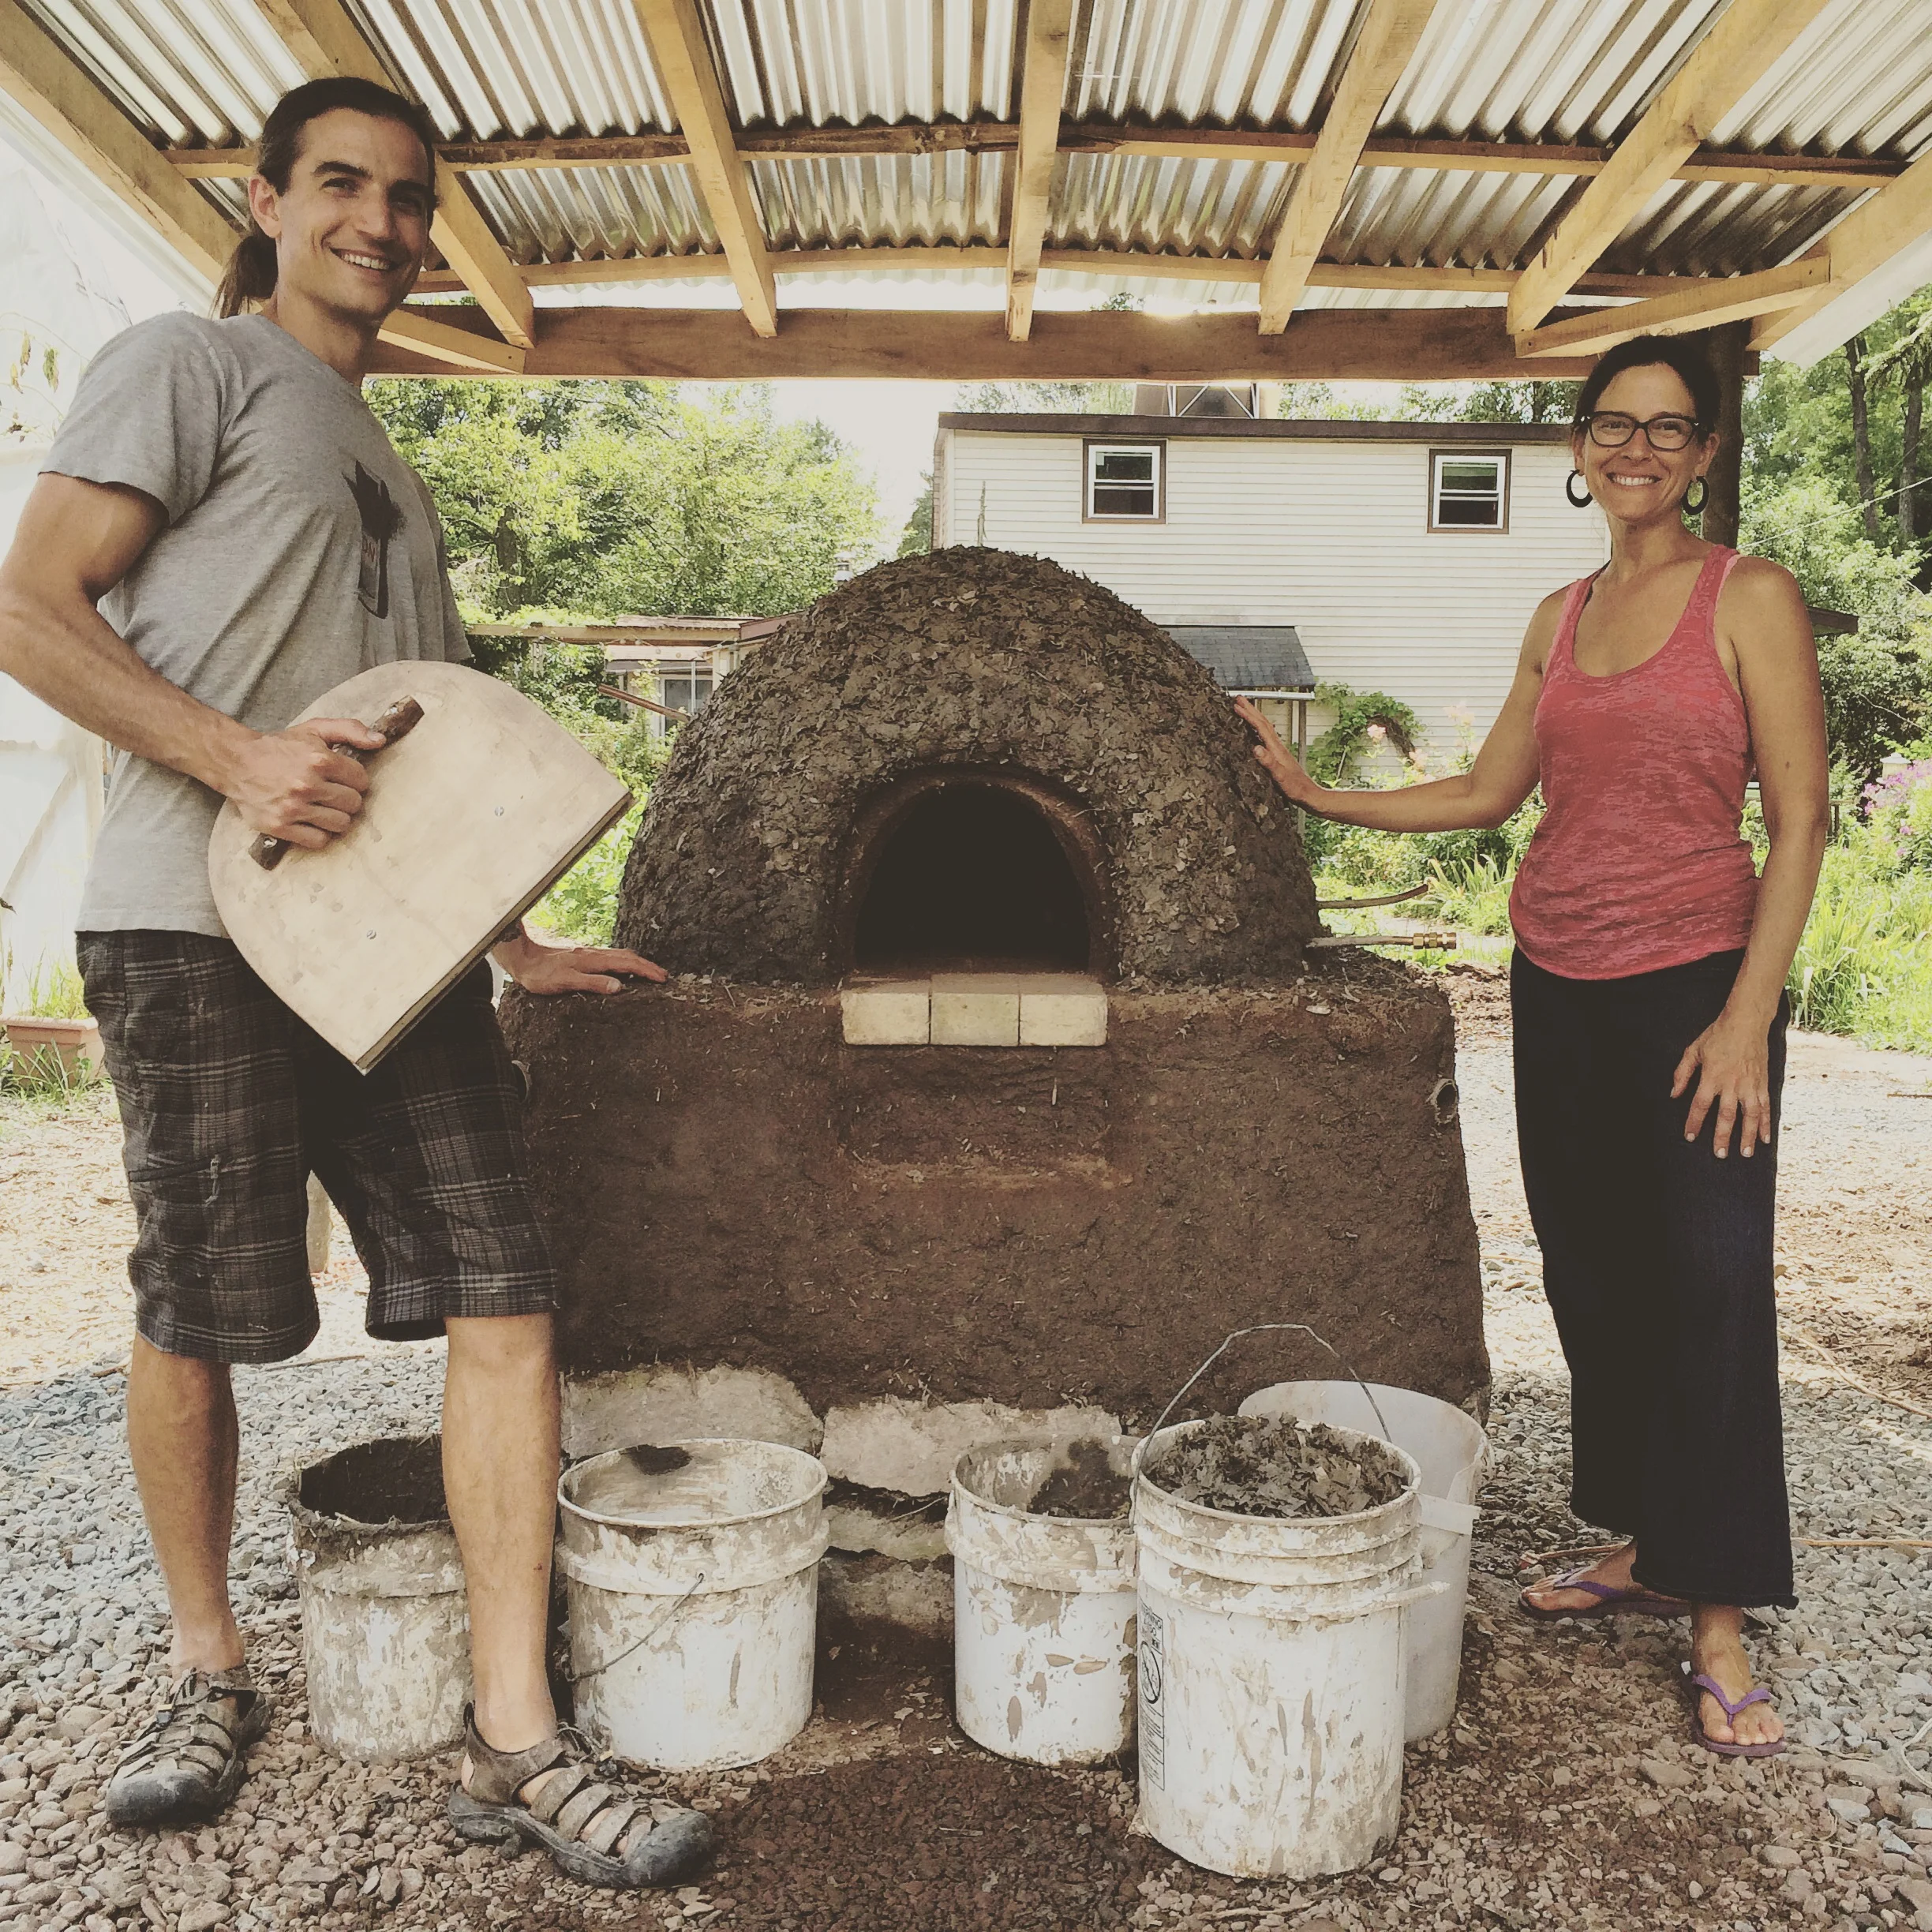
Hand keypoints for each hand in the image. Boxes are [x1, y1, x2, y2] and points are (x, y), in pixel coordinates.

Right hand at [223, 717, 384, 848]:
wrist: (236, 762)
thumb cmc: (280, 747)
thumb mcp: (314, 729)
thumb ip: (350, 729)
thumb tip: (379, 740)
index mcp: (319, 760)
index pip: (361, 780)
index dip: (354, 779)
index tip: (341, 777)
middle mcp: (307, 784)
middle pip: (354, 804)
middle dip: (346, 798)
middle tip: (331, 792)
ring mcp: (293, 808)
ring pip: (341, 824)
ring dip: (335, 817)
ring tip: (322, 806)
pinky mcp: (280, 826)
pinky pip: (319, 841)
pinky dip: (319, 834)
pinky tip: (311, 821)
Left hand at [498, 925, 668, 995]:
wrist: (522, 959)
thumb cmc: (540, 974)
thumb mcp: (564, 982)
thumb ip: (592, 983)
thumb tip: (618, 987)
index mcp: (592, 959)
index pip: (627, 964)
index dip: (646, 970)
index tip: (662, 978)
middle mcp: (593, 954)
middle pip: (627, 957)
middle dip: (647, 966)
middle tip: (663, 976)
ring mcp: (588, 954)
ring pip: (620, 956)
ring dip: (637, 964)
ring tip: (649, 973)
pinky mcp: (582, 957)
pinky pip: (610, 958)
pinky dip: (624, 964)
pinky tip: (623, 971)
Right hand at [1233, 695, 1325, 810]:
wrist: (1309, 795)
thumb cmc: (1296, 788)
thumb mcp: (1280, 777)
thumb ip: (1269, 762)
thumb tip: (1256, 747)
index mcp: (1277, 749)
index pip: (1261, 727)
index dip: (1249, 715)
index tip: (1237, 706)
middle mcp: (1278, 747)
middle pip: (1263, 723)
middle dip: (1251, 710)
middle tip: (1239, 699)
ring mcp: (1279, 751)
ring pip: (1265, 728)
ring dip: (1254, 717)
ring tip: (1245, 710)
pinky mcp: (1278, 757)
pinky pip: (1266, 738)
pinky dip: (1258, 730)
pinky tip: (1255, 733)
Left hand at [1671, 1008, 1773, 1158]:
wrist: (1746, 1022)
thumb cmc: (1717, 1035)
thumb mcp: (1693, 1051)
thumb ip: (1682, 1073)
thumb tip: (1673, 1094)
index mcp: (1712, 1077)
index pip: (1701, 1105)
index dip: (1694, 1122)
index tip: (1690, 1137)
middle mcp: (1732, 1084)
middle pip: (1727, 1116)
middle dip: (1723, 1137)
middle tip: (1720, 1154)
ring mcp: (1750, 1085)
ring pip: (1750, 1116)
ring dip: (1748, 1136)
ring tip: (1746, 1153)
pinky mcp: (1763, 1083)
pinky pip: (1766, 1107)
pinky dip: (1766, 1124)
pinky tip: (1766, 1138)